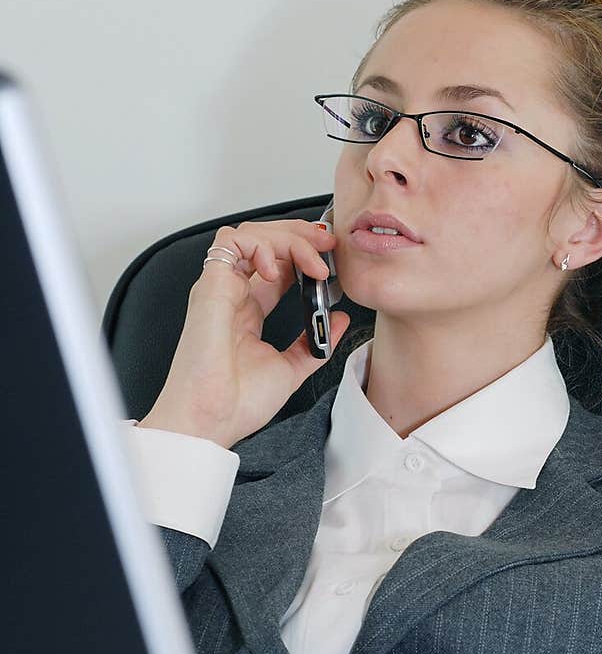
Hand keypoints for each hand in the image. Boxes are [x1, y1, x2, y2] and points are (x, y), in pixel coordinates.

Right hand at [141, 219, 350, 448]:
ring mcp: (221, 288)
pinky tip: (280, 269)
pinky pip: (233, 242)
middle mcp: (233, 296)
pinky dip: (262, 245)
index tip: (331, 260)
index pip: (277, 266)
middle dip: (301, 235)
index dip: (303, 254)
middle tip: (329, 244)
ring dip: (288, 238)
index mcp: (248, 313)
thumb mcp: (292, 369)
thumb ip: (315, 343)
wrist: (213, 419)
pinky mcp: (212, 285)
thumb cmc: (237, 403)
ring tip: (314, 258)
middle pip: (265, 243)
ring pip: (250, 235)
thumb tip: (338, 320)